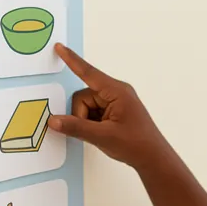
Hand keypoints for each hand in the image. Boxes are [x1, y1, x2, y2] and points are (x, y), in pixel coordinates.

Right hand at [48, 43, 165, 169]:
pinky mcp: (114, 111)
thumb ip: (76, 127)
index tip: (60, 48)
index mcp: (117, 91)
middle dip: (81, 115)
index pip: (89, 73)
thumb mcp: (103, 136)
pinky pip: (92, 112)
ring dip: (86, 121)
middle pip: (83, 97)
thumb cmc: (135, 144)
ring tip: (102, 134)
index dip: (72, 60)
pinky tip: (102, 133)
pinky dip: (91, 123)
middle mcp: (116, 92)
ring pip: (85, 106)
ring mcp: (115, 102)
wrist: (153, 158)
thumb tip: (53, 121)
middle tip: (94, 131)